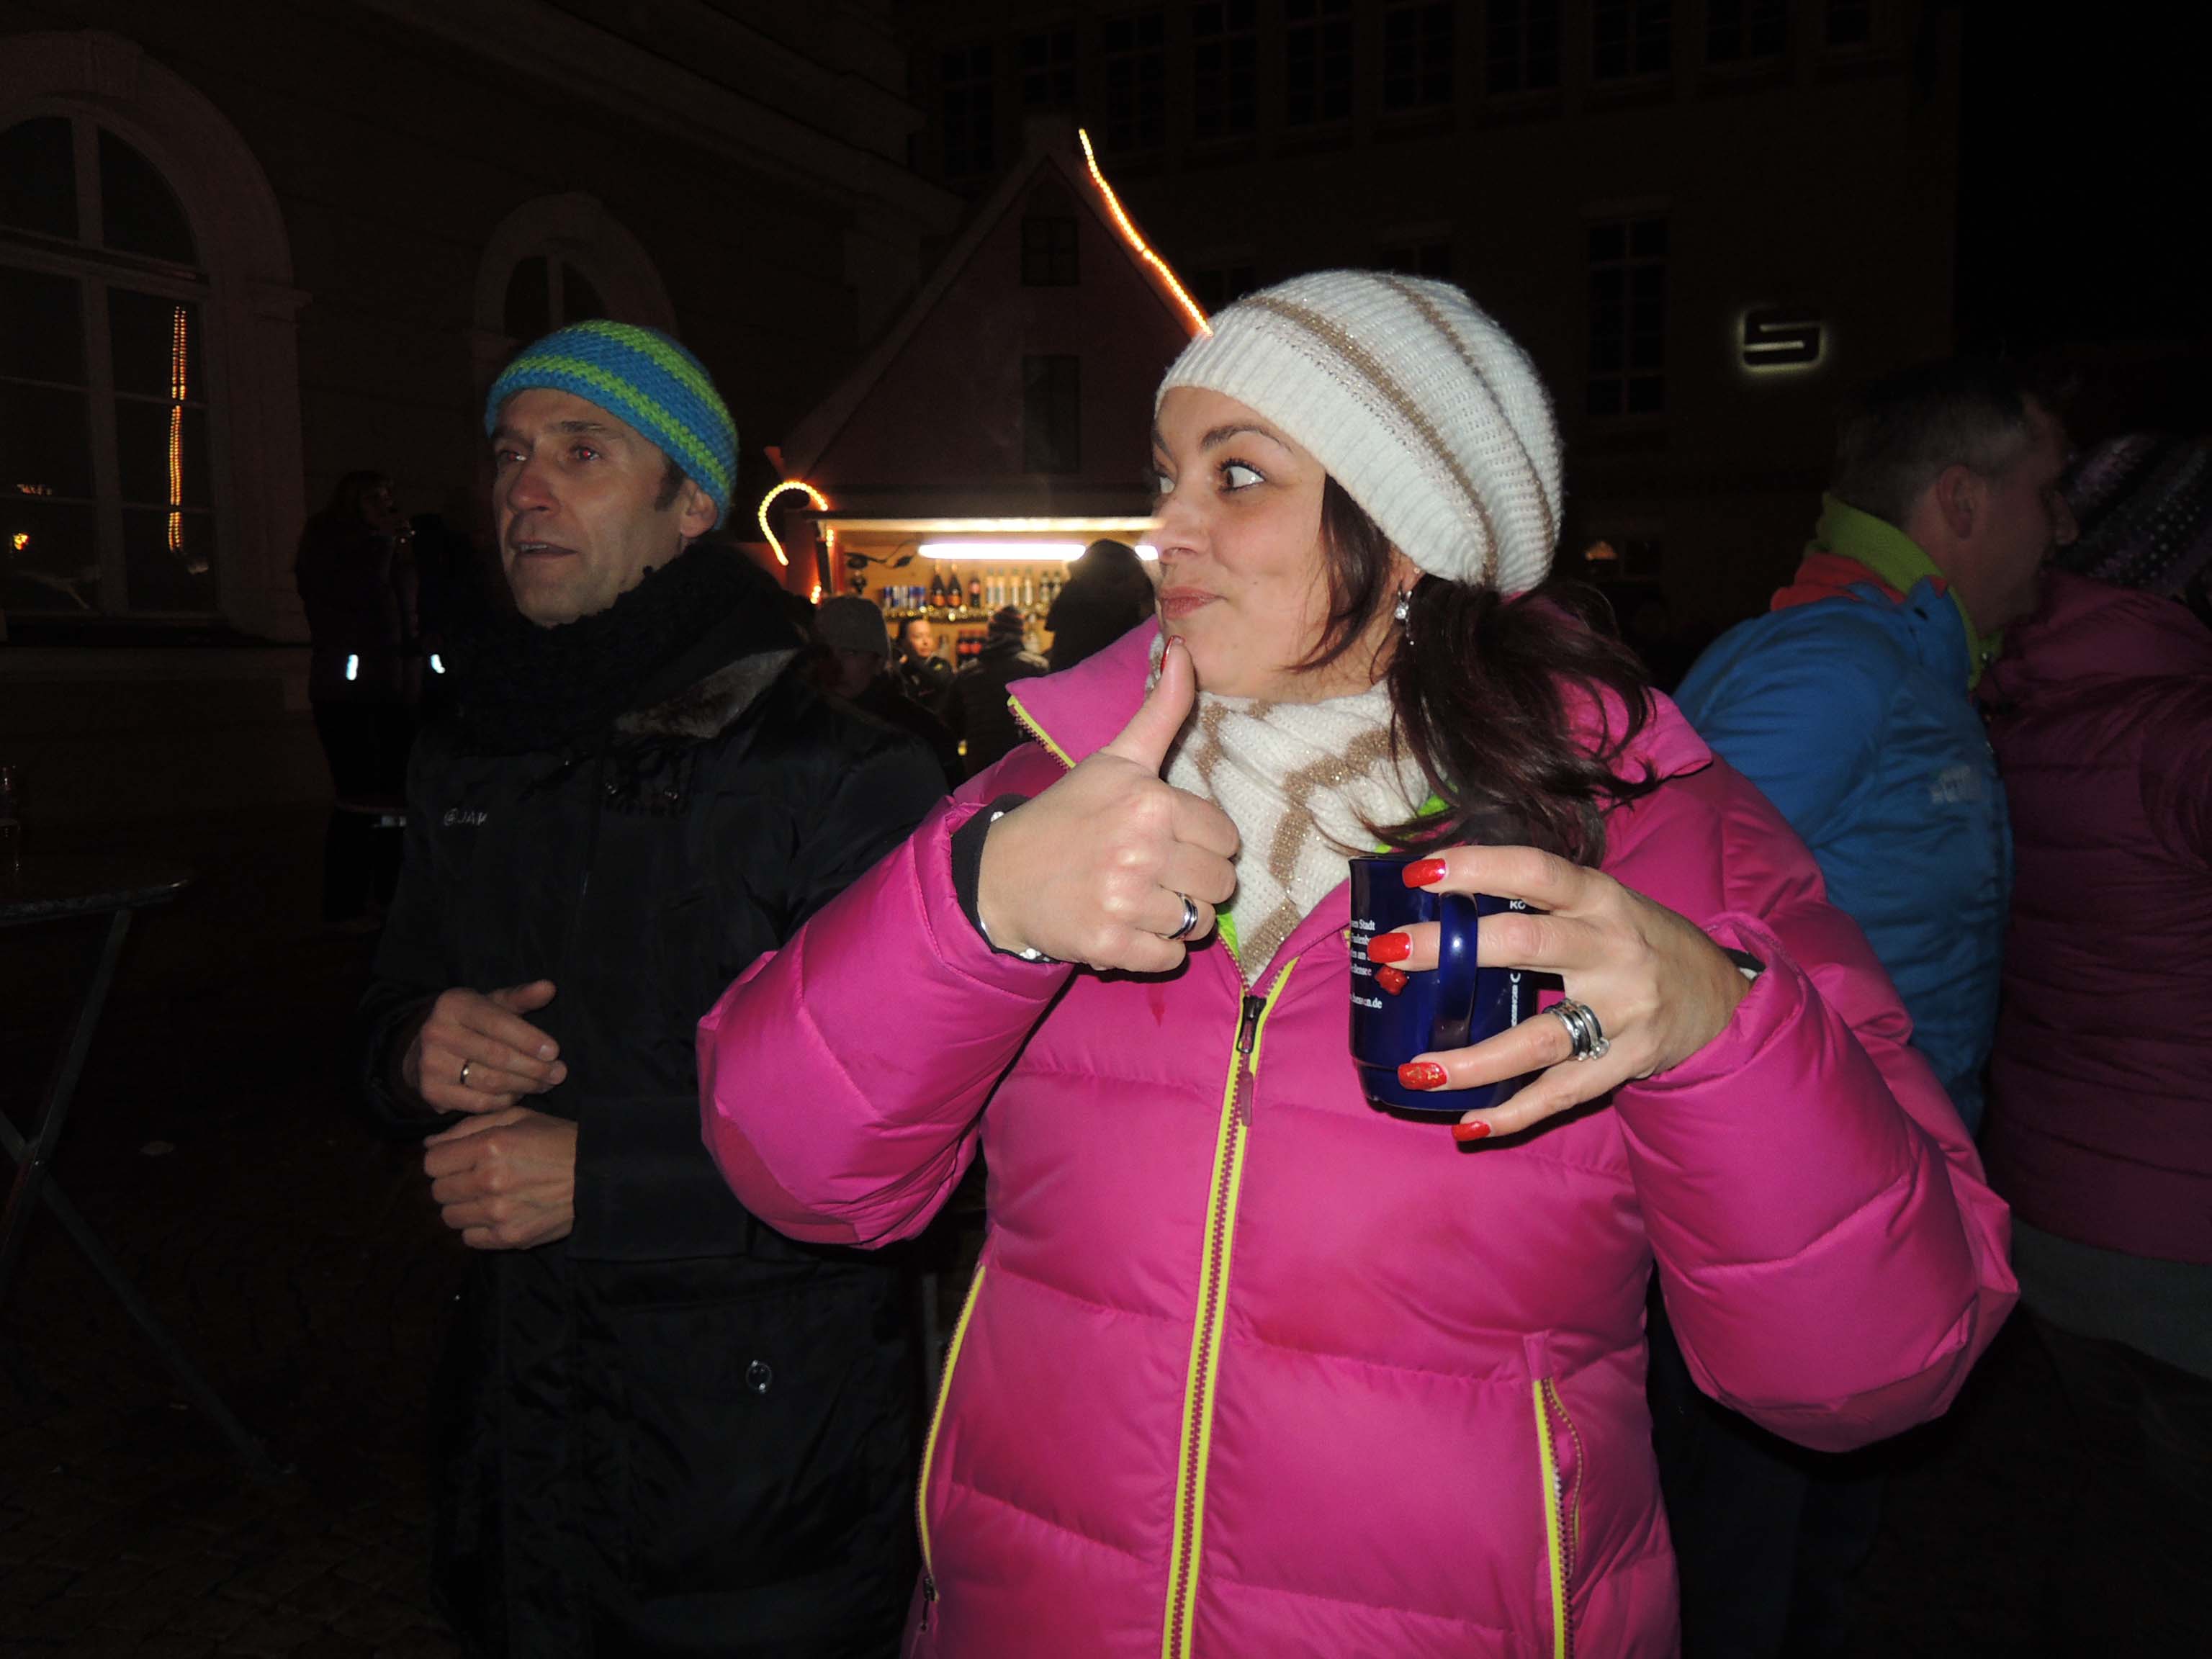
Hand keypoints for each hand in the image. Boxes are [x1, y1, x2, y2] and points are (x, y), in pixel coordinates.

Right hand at [402, 980, 564, 1113]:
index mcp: (454, 1004)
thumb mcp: (495, 1003)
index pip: (497, 1023)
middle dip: (534, 1067)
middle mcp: (437, 1032)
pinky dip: (505, 1100)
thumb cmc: (474, 1022)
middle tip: (558, 1073)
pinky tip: (519, 1093)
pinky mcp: (432, 1092)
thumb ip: (522, 997)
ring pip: (490, 1082)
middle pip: (496, 1056)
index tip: (554, 1051)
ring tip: (545, 1083)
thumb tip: (549, 988)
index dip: (528, 1039)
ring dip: (525, 1085)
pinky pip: (480, 1103)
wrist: (428, 1047)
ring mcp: (431, 1064)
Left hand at [422, 1107, 576, 1249]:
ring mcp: (498, 1213)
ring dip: (462, 1206)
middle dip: (451, 1182)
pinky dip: (477, 1227)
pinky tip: (496, 1214)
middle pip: (438, 1191)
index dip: (442, 1160)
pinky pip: (469, 1238)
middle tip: (473, 1178)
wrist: (598, 1175)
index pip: (432, 1163)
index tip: (456, 1160)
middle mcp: (489, 1181)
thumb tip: (431, 1144)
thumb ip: (470, 1127)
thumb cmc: (558, 1140)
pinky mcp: (510, 1237)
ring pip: (450, 1217)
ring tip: (485, 1197)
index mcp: (489, 1146)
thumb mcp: (518, 1118)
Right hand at [976, 637, 1238, 972]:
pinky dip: (1155, 950)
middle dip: (1195, 882)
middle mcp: (1141, 851)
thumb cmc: (1069, 814)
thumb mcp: (1116, 758)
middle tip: (1155, 873)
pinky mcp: (1109, 945)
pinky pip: (1169, 959)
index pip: (1225, 838)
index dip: (1202, 842)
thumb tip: (1186, 647)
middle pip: (1220, 884)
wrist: (1002, 875)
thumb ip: (1161, 710)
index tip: (1168, 839)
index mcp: (1151, 802)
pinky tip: (1127, 927)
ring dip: (1174, 917)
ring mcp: (1124, 901)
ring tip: (1139, 899)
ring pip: (1198, 923)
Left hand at [1375, 845, 1749, 1140]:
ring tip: (1414, 1069)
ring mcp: (1622, 1011)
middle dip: (1447, 950)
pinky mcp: (1627, 1062)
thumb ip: (1537, 900)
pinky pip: (1562, 1094)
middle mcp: (1612, 949)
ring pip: (1538, 1039)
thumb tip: (1439, 901)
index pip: (1534, 869)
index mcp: (1600, 897)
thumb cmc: (1639, 941)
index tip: (1418, 872)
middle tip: (1388, 953)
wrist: (1721, 998)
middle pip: (1524, 944)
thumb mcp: (1601, 903)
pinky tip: (1469, 1124)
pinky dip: (1514, 1113)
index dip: (1476, 866)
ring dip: (1472, 1060)